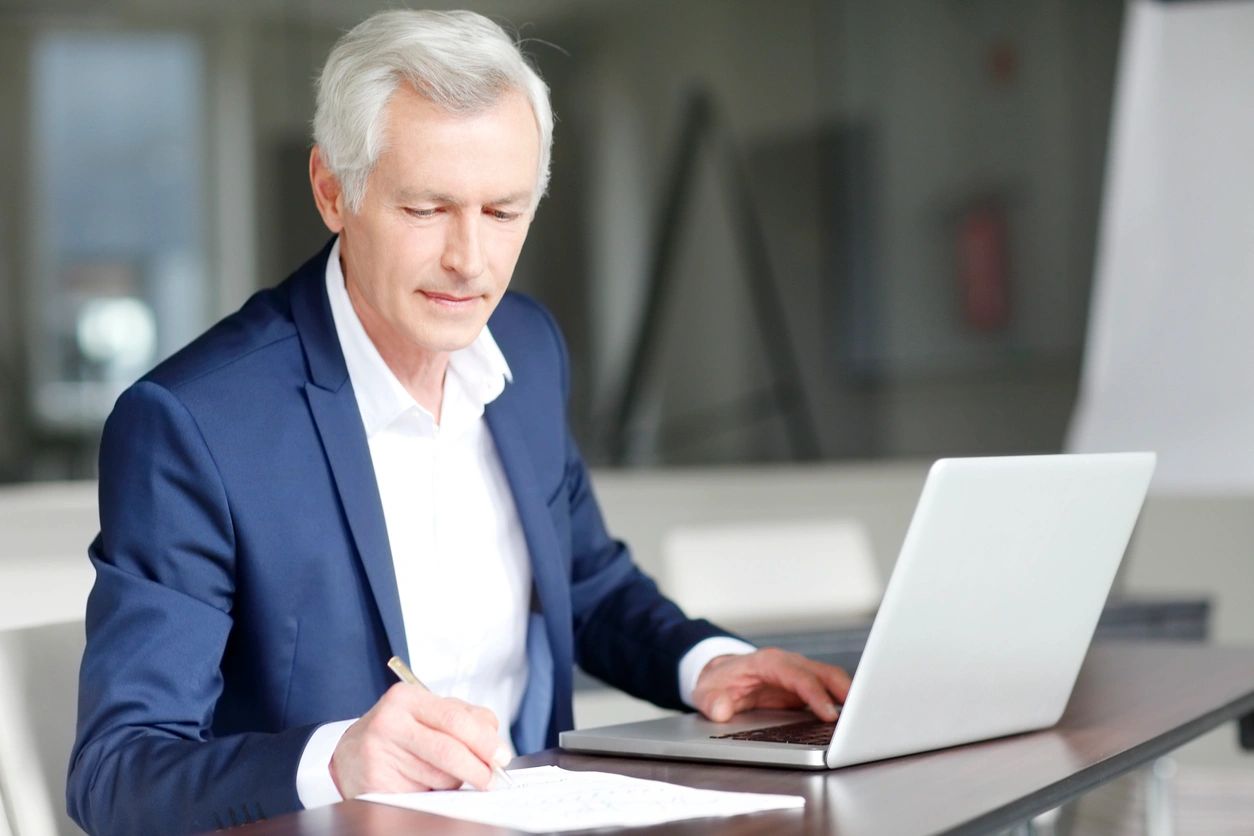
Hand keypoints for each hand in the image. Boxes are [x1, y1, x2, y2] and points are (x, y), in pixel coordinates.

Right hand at [329, 683, 510, 797]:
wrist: (349, 755)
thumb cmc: (399, 733)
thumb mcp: (428, 714)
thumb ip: (465, 719)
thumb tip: (495, 744)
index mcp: (407, 698)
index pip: (456, 719)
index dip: (484, 741)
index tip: (502, 756)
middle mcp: (389, 722)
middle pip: (448, 750)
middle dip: (477, 768)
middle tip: (491, 778)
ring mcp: (378, 753)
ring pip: (439, 776)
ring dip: (453, 781)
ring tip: (441, 774)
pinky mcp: (374, 783)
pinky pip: (422, 794)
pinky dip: (433, 794)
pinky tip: (425, 785)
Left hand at [691, 648, 850, 722]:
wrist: (720, 675)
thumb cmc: (718, 682)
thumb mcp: (706, 692)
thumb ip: (712, 702)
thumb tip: (722, 710)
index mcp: (768, 662)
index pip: (798, 676)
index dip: (815, 694)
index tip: (829, 714)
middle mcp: (788, 664)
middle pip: (824, 673)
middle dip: (845, 692)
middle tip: (862, 716)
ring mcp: (800, 674)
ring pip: (832, 680)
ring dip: (850, 698)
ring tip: (866, 720)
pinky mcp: (806, 687)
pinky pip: (830, 691)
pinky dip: (843, 703)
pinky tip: (854, 721)